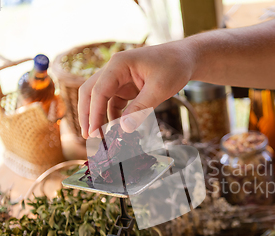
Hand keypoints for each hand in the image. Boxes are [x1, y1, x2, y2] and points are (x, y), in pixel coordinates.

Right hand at [78, 41, 195, 137]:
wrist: (186, 58)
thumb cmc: (174, 67)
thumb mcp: (159, 89)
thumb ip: (141, 108)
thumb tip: (124, 129)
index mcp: (119, 64)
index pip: (99, 91)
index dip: (94, 114)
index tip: (94, 133)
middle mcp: (114, 69)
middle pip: (90, 92)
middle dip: (88, 115)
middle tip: (88, 137)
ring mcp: (119, 78)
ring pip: (100, 99)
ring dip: (98, 117)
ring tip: (100, 137)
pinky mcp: (125, 87)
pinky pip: (113, 102)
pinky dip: (111, 116)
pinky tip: (114, 129)